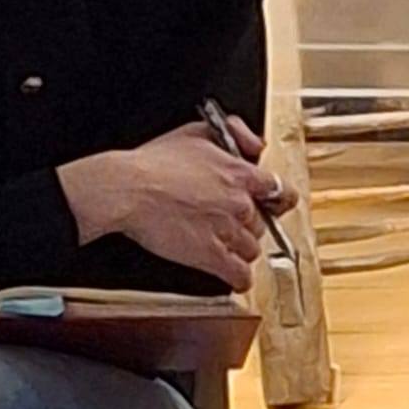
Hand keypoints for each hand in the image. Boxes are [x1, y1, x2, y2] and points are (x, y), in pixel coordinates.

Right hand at [58, 122, 292, 290]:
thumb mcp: (200, 130)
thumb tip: (257, 145)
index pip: (281, 192)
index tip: (271, 205)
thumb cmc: (154, 161)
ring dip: (240, 248)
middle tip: (228, 221)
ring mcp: (226, 231)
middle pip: (263, 223)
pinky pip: (239, 275)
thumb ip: (237, 132)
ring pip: (252, 249)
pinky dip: (239, 278)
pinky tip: (234, 276)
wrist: (127, 189)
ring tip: (223, 243)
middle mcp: (240, 204)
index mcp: (241, 174)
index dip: (277, 201)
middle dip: (248, 224)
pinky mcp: (210, 255)